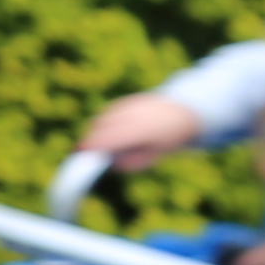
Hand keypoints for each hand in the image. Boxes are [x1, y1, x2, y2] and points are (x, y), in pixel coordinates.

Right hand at [83, 91, 205, 170]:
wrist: (184, 113)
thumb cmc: (166, 141)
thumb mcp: (153, 158)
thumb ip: (131, 163)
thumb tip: (110, 163)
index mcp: (139, 133)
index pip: (107, 139)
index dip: (91, 146)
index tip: (80, 153)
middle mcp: (132, 116)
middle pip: (100, 127)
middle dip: (90, 138)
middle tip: (85, 151)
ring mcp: (129, 105)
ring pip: (102, 117)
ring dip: (95, 129)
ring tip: (97, 142)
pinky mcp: (128, 100)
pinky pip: (108, 111)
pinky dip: (104, 121)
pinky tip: (108, 130)